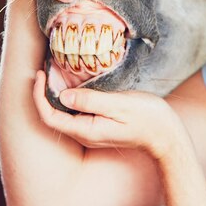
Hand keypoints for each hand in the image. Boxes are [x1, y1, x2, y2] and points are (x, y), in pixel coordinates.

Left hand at [32, 71, 189, 159]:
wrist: (166, 135)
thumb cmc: (147, 118)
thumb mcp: (119, 105)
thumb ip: (90, 101)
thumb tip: (63, 96)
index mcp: (87, 131)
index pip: (50, 117)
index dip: (39, 96)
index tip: (40, 74)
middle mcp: (85, 135)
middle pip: (53, 117)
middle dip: (44, 94)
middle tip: (44, 70)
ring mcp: (92, 132)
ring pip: (65, 115)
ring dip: (56, 95)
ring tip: (56, 73)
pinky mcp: (100, 127)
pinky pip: (77, 114)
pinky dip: (70, 98)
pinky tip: (76, 84)